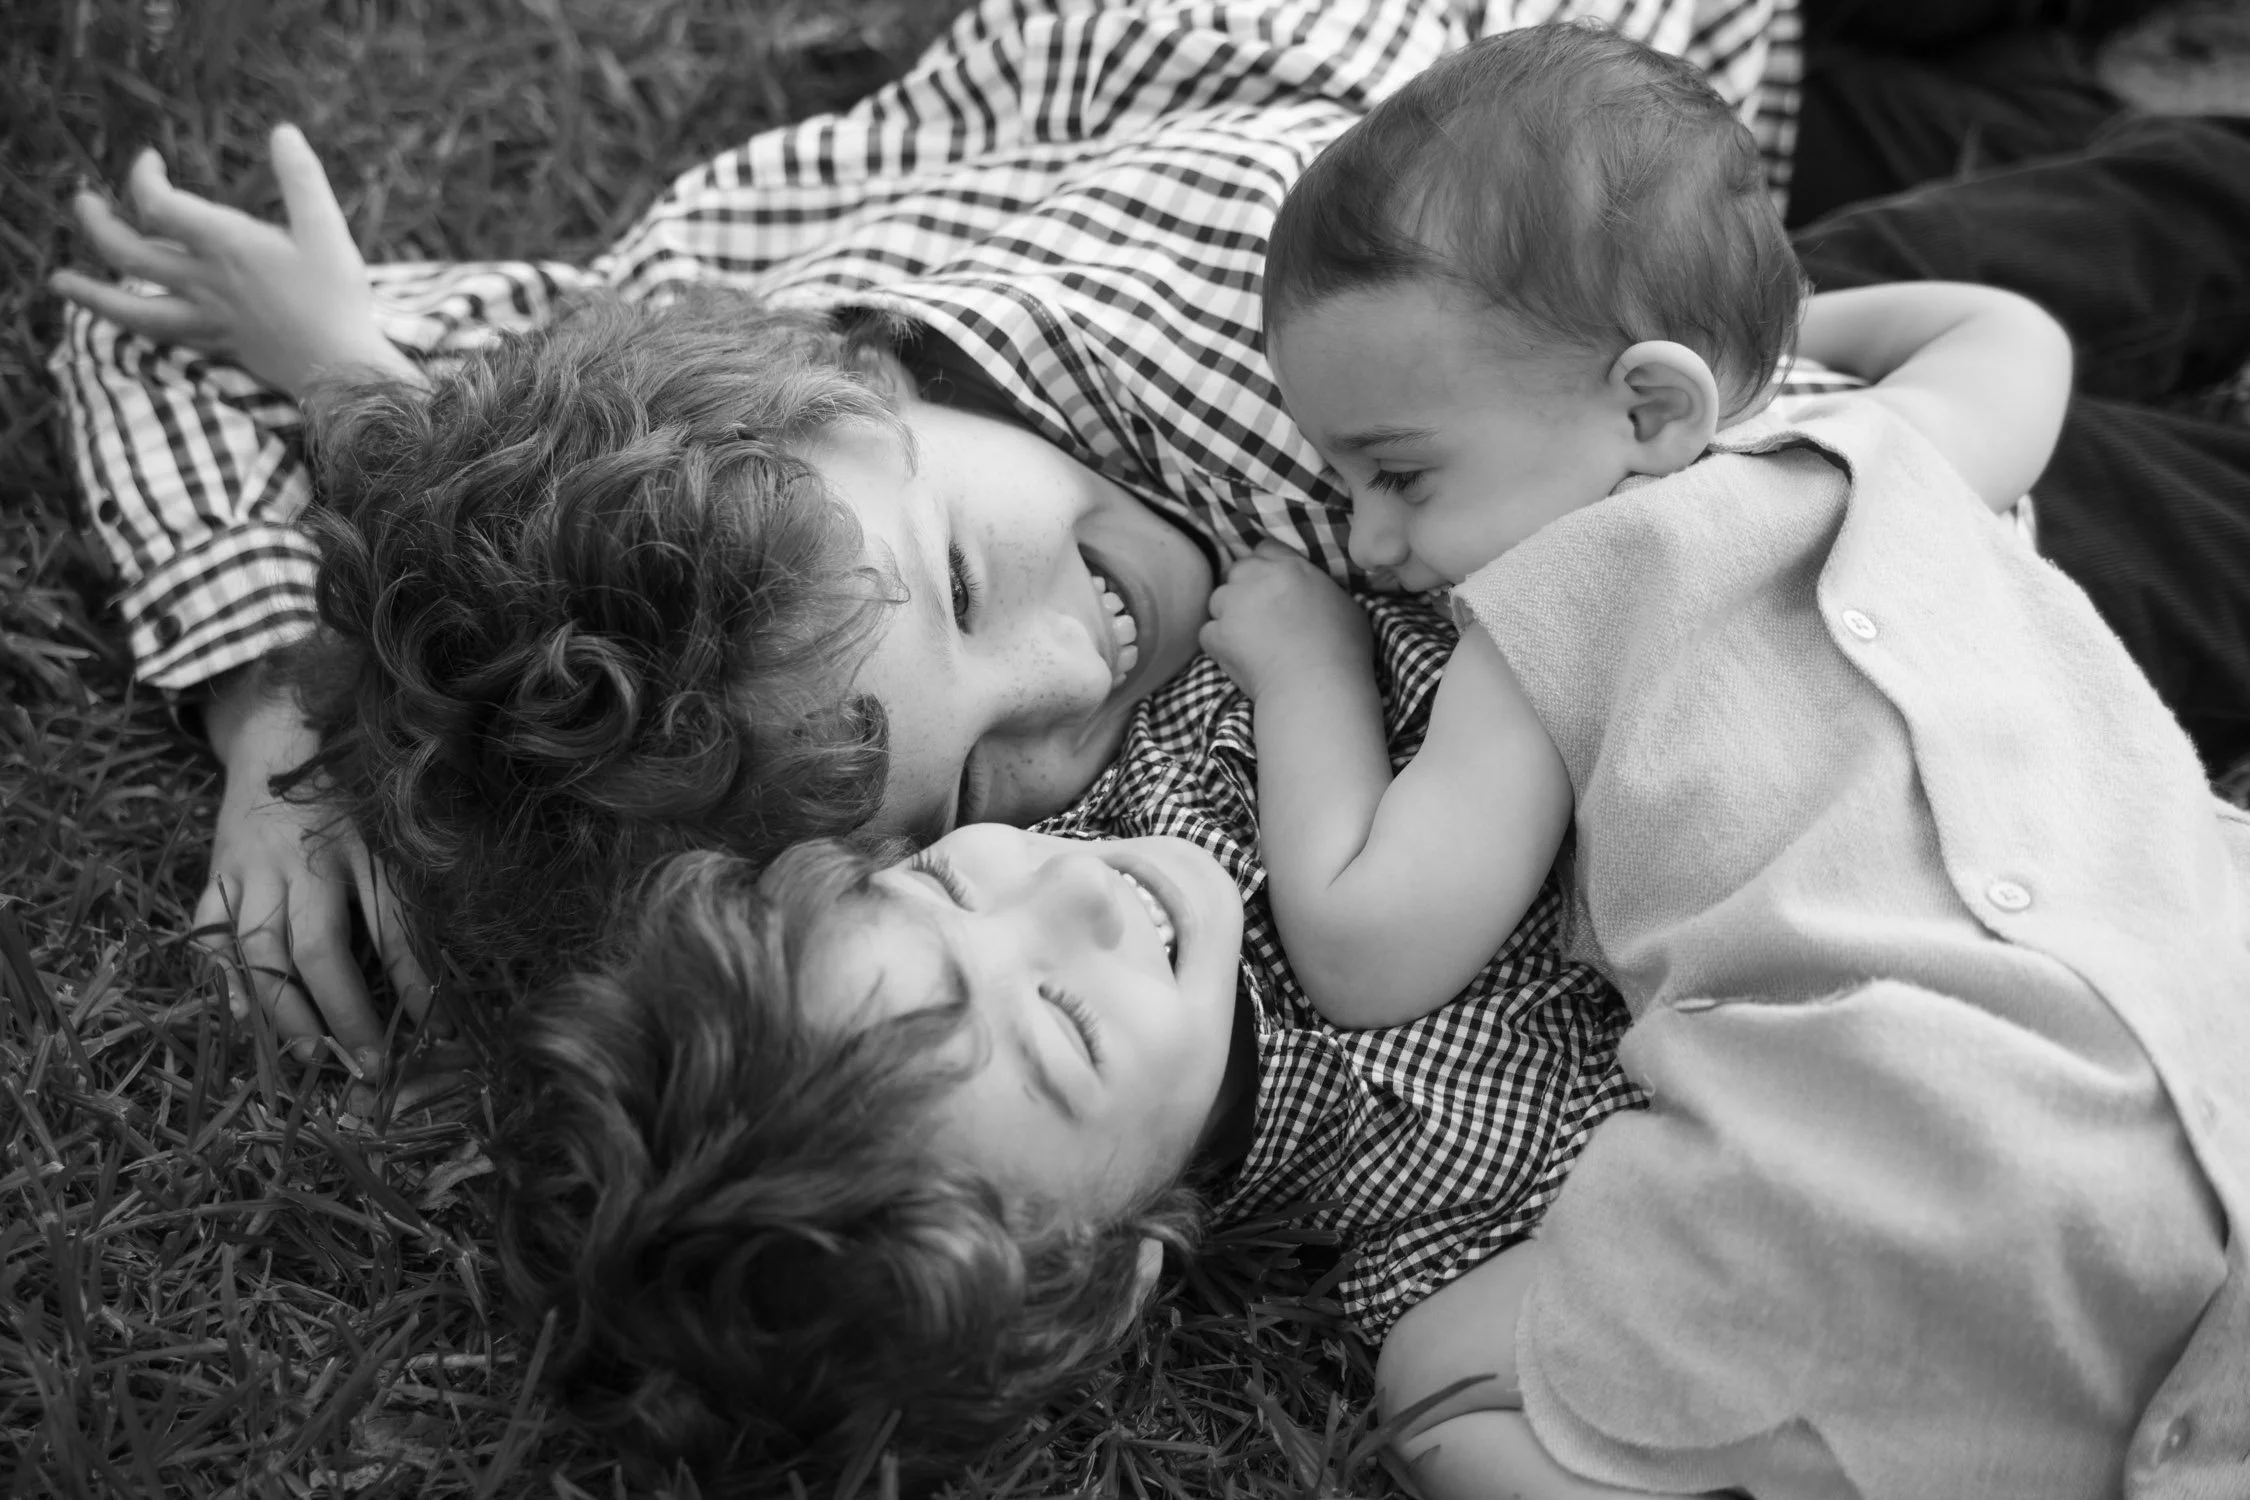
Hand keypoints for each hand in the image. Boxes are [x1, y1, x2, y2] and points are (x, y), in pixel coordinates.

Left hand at [50, 124, 420, 398]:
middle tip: (83, 201)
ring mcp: (204, 316)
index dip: (142, 176)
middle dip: (96, 223)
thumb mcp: (327, 230)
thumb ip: (302, 178)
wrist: (341, 368)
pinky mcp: (214, 343)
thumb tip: (283, 132)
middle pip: (128, 252)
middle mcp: (205, 280)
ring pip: (128, 305)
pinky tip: (115, 319)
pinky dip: (127, 323)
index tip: (150, 162)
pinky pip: (155, 333)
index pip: (157, 203)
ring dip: (89, 291)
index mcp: (227, 245)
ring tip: (59, 280)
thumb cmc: (338, 299)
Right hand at [197, 667, 433, 1083]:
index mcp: (361, 843)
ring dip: (282, 1012)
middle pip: (315, 947)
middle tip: (369, 1067)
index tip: (437, 1033)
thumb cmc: (355, 792)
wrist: (278, 735)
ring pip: (257, 951)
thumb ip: (418, 886)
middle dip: (342, 1014)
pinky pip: (212, 938)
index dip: (414, 983)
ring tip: (309, 1060)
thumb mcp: (396, 826)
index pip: (391, 926)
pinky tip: (244, 1021)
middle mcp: (300, 860)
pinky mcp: (215, 878)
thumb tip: (447, 968)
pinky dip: (226, 982)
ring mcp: (249, 870)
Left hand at [1199, 541, 1371, 698]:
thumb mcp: (1346, 605)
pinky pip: (1208, 632)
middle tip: (1259, 616)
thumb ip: (1319, 588)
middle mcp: (1258, 578)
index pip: (1266, 549)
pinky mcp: (1217, 634)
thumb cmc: (1343, 651)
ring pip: (1218, 599)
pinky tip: (1238, 657)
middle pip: (1238, 570)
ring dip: (1229, 615)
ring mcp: (1234, 604)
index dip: (1266, 566)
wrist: (1317, 686)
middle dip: (1245, 589)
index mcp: (1291, 567)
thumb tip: (1313, 593)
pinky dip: (1218, 644)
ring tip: (1249, 640)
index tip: (1271, 585)